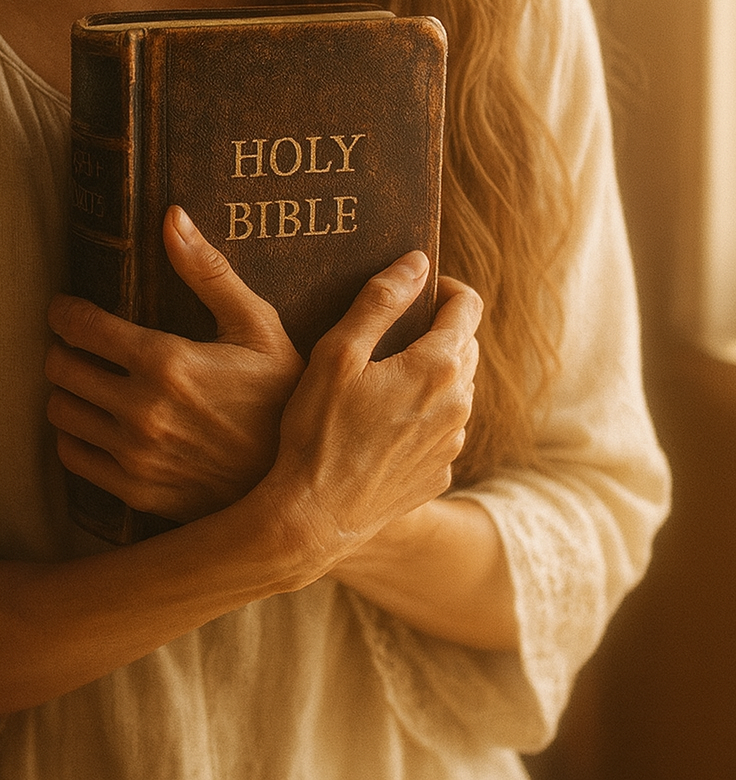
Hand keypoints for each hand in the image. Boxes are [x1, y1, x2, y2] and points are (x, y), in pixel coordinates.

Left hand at [46, 206, 304, 520]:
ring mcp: (135, 455)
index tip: (65, 307)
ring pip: (60, 412)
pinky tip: (94, 421)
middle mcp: (142, 409)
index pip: (80, 326)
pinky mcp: (135, 490)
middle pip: (61, 367)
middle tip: (78, 342)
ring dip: (65, 390)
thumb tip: (171, 216)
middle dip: (63, 347)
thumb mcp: (256, 325)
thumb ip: (207, 271)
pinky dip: (73, 435)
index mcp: (166, 360)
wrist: (298, 480)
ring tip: (85, 379)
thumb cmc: (282, 393)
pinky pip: (74, 456)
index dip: (64, 311)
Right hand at [258, 260, 480, 564]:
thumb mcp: (337, 353)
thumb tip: (417, 263)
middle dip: (438, 328)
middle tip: (393, 329)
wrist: (315, 517)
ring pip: (457, 388)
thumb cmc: (318, 430)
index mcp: (438, 366)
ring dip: (433, 373)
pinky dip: (424, 414)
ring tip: (383, 376)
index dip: (445, 288)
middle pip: (466, 345)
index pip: (467, 306)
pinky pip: (443, 428)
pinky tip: (382, 422)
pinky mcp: (441, 473)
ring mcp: (453, 443)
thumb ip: (380, 301)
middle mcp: (459, 404)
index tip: (418, 286)